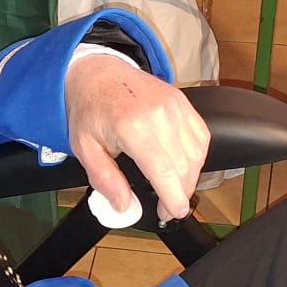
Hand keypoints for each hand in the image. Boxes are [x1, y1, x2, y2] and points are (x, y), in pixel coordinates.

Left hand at [64, 52, 208, 222]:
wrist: (99, 73)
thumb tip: (123, 206)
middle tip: (167, 209)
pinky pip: (201, 138)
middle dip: (180, 194)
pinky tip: (183, 168)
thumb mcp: (85, 148)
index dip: (173, 197)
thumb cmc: (91, 108)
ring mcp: (175, 106)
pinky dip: (196, 158)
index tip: (172, 213)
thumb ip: (104, 179)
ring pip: (196, 154)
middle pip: (183, 166)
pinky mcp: (183, 103)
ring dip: (189, 178)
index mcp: (132, 126)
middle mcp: (159, 114)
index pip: (163, 170)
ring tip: (173, 191)